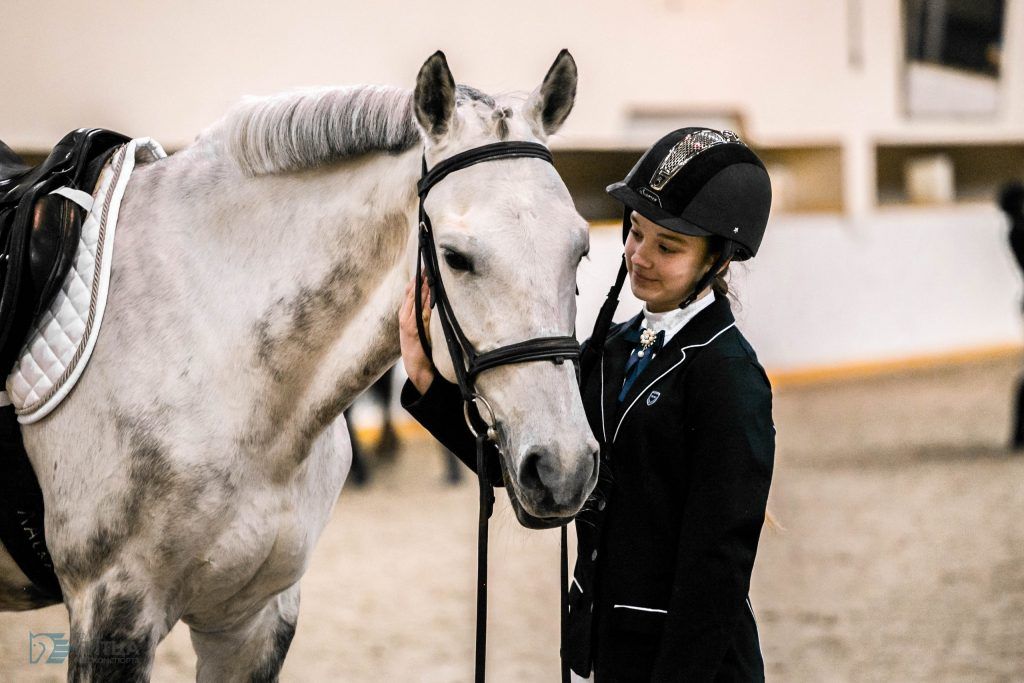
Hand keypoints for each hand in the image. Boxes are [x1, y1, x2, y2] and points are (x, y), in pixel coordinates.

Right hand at [399, 276, 434, 394]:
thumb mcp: (419, 329)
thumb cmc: (421, 348)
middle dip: (419, 278)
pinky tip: (429, 293)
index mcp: (405, 314)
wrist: (416, 368)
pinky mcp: (412, 330)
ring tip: (429, 274)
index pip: (410, 291)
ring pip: (414, 300)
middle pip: (411, 292)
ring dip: (422, 287)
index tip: (425, 266)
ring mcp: (407, 323)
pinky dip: (424, 301)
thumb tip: (432, 299)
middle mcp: (404, 316)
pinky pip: (419, 312)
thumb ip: (423, 315)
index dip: (417, 278)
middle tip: (428, 264)